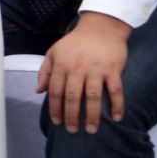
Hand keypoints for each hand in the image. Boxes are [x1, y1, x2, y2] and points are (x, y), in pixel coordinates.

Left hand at [37, 13, 131, 133]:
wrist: (101, 27)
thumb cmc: (75, 42)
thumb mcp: (54, 52)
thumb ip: (45, 71)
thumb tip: (38, 91)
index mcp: (61, 65)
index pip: (55, 92)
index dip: (55, 109)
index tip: (57, 122)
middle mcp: (77, 69)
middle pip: (72, 97)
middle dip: (71, 116)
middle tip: (72, 130)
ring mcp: (96, 70)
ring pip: (93, 97)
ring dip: (92, 116)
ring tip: (91, 130)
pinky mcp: (113, 69)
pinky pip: (115, 90)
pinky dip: (117, 105)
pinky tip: (116, 118)